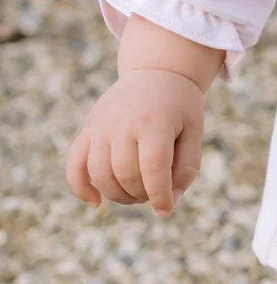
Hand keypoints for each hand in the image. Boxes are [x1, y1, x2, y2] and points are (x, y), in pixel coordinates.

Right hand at [65, 70, 205, 216]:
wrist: (156, 73)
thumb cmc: (180, 106)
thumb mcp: (195, 131)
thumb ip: (187, 166)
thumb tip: (172, 200)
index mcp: (155, 123)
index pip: (153, 168)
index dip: (159, 195)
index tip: (165, 210)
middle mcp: (123, 124)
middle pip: (125, 174)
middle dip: (141, 195)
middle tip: (154, 195)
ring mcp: (100, 126)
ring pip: (99, 173)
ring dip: (117, 194)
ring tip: (135, 195)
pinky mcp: (87, 130)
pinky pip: (74, 163)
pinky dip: (80, 186)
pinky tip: (96, 202)